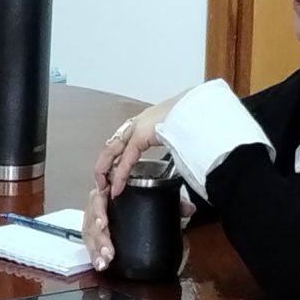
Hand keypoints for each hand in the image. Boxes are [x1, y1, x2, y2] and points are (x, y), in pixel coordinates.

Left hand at [84, 97, 179, 266]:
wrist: (197, 109)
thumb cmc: (193, 123)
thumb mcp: (180, 142)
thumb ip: (176, 156)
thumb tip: (185, 176)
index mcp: (145, 124)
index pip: (123, 143)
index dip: (116, 160)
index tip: (113, 175)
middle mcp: (136, 125)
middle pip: (112, 148)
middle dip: (104, 168)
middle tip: (102, 186)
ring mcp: (135, 129)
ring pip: (111, 153)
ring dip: (105, 173)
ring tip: (102, 190)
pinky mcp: (139, 136)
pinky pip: (125, 160)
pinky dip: (119, 176)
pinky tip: (115, 188)